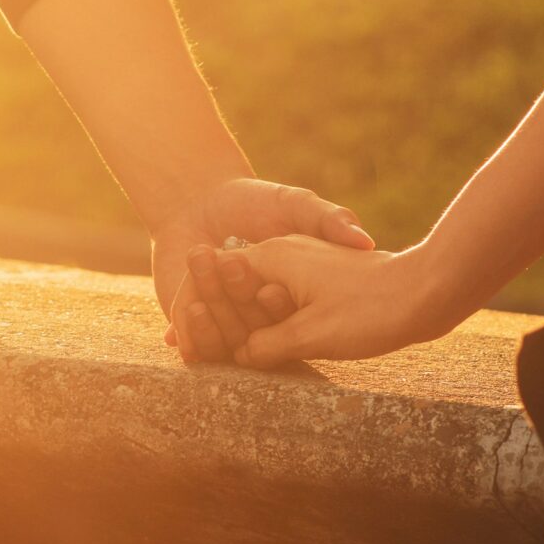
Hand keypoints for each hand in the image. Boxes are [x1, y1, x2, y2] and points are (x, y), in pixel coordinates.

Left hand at [151, 178, 374, 358]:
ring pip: (224, 339)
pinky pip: (195, 344)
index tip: (270, 291)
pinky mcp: (197, 324)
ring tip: (199, 306)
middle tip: (225, 284)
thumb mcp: (297, 205)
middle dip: (239, 314)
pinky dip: (187, 339)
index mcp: (288, 292)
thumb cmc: (255, 200)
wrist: (199, 200)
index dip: (280, 307)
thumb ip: (330, 219)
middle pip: (254, 328)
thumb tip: (365, 240)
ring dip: (211, 330)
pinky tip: (177, 331)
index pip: (287, 311)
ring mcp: (229, 320)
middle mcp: (261, 313)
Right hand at [181, 236, 451, 368]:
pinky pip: (280, 299)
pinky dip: (265, 318)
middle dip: (210, 312)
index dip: (199, 310)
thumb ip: (267, 345)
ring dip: (237, 318)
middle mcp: (282, 254)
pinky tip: (262, 342)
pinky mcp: (320, 279)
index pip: (218, 280)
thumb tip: (241, 356)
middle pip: (232, 285)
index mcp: (271, 258)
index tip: (177, 336)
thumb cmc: (368, 311)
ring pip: (256, 292)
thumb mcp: (310, 333)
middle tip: (178, 340)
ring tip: (212, 344)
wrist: (425, 291)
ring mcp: (302, 264)